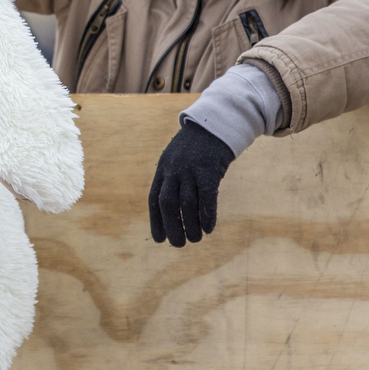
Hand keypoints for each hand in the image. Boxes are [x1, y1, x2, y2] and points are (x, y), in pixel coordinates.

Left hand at [148, 120, 234, 246]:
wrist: (215, 125)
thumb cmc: (195, 149)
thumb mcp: (176, 161)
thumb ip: (172, 183)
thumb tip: (172, 214)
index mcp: (163, 169)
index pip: (154, 199)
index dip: (156, 221)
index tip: (160, 239)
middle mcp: (174, 170)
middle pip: (168, 203)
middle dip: (172, 227)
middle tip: (179, 244)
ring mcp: (191, 169)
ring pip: (187, 203)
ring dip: (190, 225)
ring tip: (196, 239)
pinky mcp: (209, 169)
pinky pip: (207, 196)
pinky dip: (207, 215)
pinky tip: (209, 228)